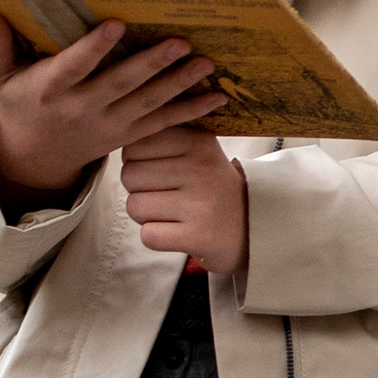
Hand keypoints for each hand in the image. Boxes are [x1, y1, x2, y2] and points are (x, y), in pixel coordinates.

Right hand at [0, 13, 218, 214]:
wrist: (36, 156)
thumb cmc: (20, 104)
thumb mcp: (0, 78)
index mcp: (51, 89)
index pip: (74, 67)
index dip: (94, 48)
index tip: (117, 24)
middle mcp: (83, 108)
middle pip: (121, 85)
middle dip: (152, 64)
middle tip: (181, 43)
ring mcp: (109, 125)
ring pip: (149, 104)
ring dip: (180, 84)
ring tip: (207, 63)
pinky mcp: (129, 136)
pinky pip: (164, 124)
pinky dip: (192, 113)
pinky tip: (218, 98)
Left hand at [119, 123, 250, 274]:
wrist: (256, 227)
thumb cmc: (215, 189)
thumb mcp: (200, 152)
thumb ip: (164, 139)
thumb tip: (121, 142)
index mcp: (198, 141)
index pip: (133, 148)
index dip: (139, 164)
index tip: (165, 174)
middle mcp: (200, 168)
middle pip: (129, 176)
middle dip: (140, 191)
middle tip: (169, 198)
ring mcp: (200, 203)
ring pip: (134, 206)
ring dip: (147, 216)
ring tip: (174, 215)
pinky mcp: (198, 236)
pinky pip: (148, 235)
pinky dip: (156, 238)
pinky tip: (177, 233)